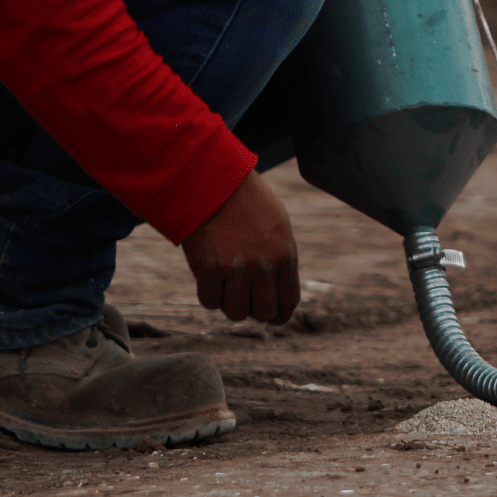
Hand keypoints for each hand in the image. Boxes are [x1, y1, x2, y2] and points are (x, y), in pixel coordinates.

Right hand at [181, 171, 300, 324]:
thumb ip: (280, 256)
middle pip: (263, 312)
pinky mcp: (207, 270)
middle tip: (244, 298)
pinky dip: (209, 297)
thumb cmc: (244, 198)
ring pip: (236, 313)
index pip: (289, 300)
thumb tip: (277, 289)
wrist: (211, 177)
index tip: (272, 318)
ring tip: (226, 289)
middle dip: (254, 310)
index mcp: (285, 254)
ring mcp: (235, 269)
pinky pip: (210, 303)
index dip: (280, 315)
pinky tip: (209, 282)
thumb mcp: (276, 223)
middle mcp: (263, 266)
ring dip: (231, 306)